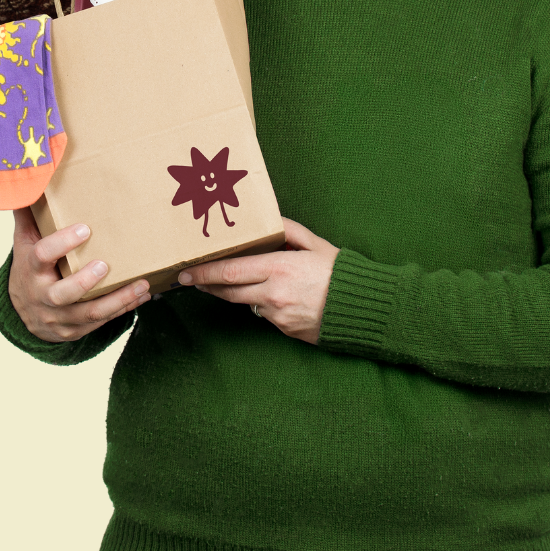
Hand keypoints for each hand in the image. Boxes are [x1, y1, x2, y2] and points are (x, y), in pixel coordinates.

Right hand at [8, 208, 149, 342]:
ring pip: (89, 313)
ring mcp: (59, 317)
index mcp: (31, 270)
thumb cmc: (31, 269)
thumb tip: (30, 182)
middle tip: (106, 265)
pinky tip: (142, 296)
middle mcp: (43, 296)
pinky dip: (123, 309)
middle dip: (85, 281)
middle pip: (63, 294)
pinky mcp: (73, 330)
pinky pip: (100, 322)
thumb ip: (29, 216)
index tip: (84, 229)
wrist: (22, 313)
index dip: (61, 243)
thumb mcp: (25, 243)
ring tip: (142, 284)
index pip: (41, 256)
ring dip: (118, 299)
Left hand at [178, 218, 336, 344]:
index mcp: (280, 268)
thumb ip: (289, 230)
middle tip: (190, 279)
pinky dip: (262, 305)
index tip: (186, 272)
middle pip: (229, 291)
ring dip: (235, 294)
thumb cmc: (342, 274)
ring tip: (226, 284)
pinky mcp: (284, 330)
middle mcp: (273, 294)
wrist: (363, 309)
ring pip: (246, 304)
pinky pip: (265, 315)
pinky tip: (270, 296)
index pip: (231, 271)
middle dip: (208, 285)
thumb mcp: (317, 244)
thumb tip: (270, 220)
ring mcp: (278, 315)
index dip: (204, 272)